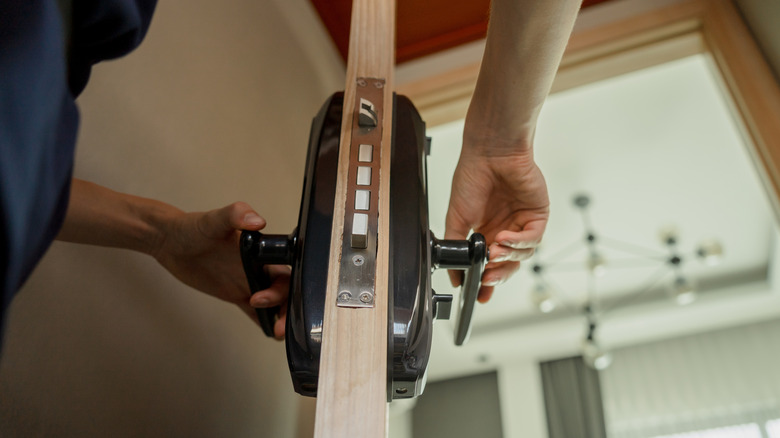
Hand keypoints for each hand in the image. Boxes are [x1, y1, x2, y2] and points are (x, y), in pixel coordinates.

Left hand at [152, 202, 289, 337]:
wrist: (170, 241)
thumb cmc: (192, 227)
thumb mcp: (213, 220)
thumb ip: (235, 215)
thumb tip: (257, 221)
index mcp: (261, 250)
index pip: (286, 270)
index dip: (285, 288)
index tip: (263, 299)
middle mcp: (259, 266)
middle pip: (284, 291)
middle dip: (285, 309)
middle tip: (278, 327)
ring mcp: (248, 281)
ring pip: (274, 304)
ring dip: (279, 318)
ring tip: (276, 333)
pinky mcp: (236, 294)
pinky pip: (256, 311)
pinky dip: (265, 322)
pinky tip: (269, 333)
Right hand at [445, 148, 548, 301]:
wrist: (490, 154)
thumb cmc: (472, 177)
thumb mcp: (457, 217)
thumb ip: (457, 246)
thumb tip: (454, 273)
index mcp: (485, 232)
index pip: (489, 265)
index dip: (485, 283)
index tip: (479, 296)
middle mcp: (505, 230)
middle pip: (508, 265)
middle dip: (498, 275)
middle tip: (486, 279)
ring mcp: (522, 224)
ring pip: (522, 255)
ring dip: (508, 257)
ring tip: (494, 252)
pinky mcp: (537, 215)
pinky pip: (533, 238)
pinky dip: (519, 243)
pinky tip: (505, 239)